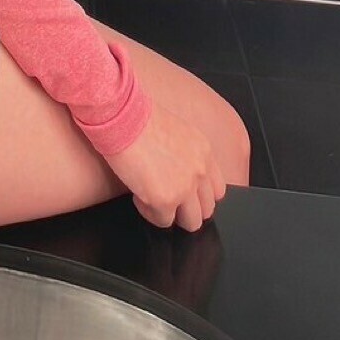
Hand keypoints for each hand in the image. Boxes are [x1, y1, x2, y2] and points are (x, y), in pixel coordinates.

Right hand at [102, 101, 227, 233]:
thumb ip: (186, 154)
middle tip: (167, 199)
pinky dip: (149, 212)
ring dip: (172, 214)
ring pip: (190, 222)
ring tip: (152, 198)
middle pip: (206, 210)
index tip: (186, 195)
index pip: (217, 190)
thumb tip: (178, 171)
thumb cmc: (139, 117)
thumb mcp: (176, 131)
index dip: (200, 196)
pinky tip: (138, 195)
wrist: (122, 117)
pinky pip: (162, 221)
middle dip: (186, 208)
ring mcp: (184, 188)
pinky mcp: (164, 200)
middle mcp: (199, 172)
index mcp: (204, 152)